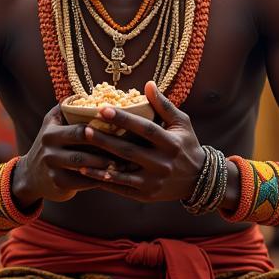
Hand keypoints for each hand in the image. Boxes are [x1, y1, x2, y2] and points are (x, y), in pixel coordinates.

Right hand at [12, 105, 123, 208]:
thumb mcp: (52, 123)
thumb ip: (67, 108)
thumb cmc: (51, 144)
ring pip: (86, 166)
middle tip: (128, 147)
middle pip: (83, 148)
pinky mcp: (58, 183)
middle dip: (107, 147)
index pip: (80, 128)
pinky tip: (115, 176)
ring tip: (126, 162)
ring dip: (107, 164)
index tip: (122, 127)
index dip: (102, 128)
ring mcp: (53, 168)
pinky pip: (83, 182)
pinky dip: (100, 179)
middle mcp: (49, 149)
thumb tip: (93, 91)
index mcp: (51, 132)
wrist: (31, 175)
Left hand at [76, 82, 205, 203]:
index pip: (145, 129)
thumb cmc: (187, 145)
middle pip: (129, 151)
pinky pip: (121, 188)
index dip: (124, 119)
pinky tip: (87, 172)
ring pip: (122, 173)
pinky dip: (104, 181)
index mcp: (171, 143)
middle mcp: (162, 163)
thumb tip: (148, 83)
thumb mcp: (181, 123)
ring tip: (79, 154)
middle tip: (84, 129)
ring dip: (99, 164)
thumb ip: (163, 105)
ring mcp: (154, 181)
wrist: (199, 180)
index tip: (103, 108)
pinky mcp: (146, 195)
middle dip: (105, 140)